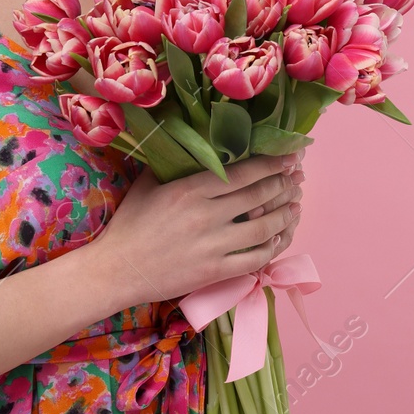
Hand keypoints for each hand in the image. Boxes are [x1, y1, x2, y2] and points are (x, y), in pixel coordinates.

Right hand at [88, 147, 307, 308]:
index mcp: (190, 189)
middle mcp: (206, 215)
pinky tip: (280, 239)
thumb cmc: (130, 224)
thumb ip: (175, 164)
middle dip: (283, 184)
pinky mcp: (214, 272)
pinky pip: (254, 260)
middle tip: (297, 178)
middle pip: (258, 196)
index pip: (242, 173)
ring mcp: (212, 246)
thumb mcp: (148, 184)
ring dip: (285, 215)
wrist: (116, 270)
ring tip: (296, 205)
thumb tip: (196, 142)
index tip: (290, 157)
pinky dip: (272, 248)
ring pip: (263, 228)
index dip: (271, 163)